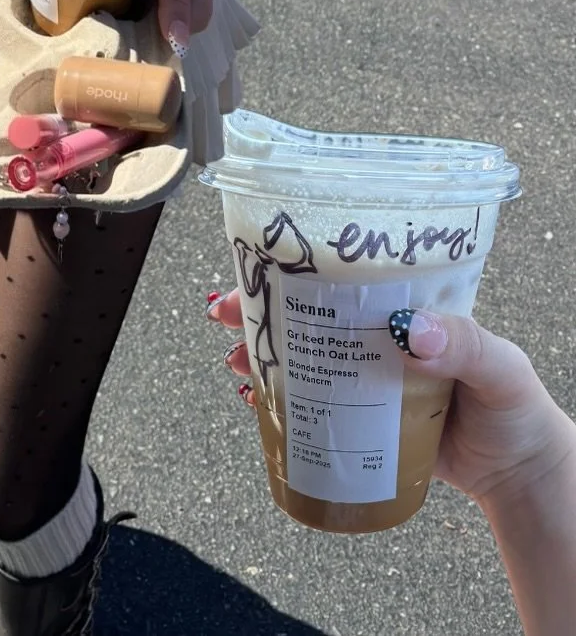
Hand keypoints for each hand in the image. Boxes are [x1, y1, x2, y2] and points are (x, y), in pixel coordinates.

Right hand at [209, 290, 575, 507]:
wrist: (519, 477)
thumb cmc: (517, 411)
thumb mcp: (501, 368)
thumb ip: (466, 344)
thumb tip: (413, 331)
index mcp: (408, 306)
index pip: (346, 274)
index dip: (298, 267)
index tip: (257, 265)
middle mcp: (379, 334)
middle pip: (309, 310)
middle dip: (259, 305)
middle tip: (224, 311)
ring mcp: (366, 376)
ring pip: (302, 354)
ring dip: (262, 351)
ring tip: (237, 361)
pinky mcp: (360, 419)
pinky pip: (311, 403)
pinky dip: (278, 398)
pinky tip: (256, 398)